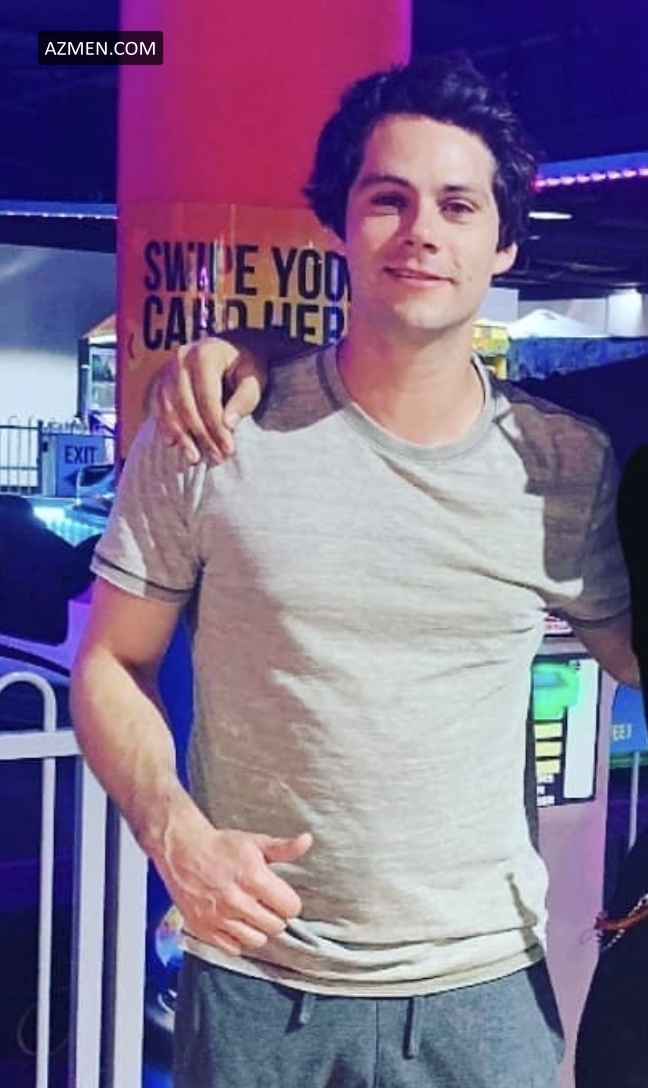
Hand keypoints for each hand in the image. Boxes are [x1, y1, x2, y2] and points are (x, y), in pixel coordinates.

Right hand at [150, 337, 266, 464]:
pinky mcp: (161, 380)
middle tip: (217, 457)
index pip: (208, 398)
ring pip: (170, 408)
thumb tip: (228, 424)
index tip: (229, 449)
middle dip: (202, 436)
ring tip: (195, 458)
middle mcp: (181, 358)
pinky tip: (173, 444)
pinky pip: (158, 407)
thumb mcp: (254, 377)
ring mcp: (168, 369)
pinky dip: (165, 426)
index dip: (217, 427)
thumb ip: (245, 399)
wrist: (232, 347)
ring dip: (182, 436)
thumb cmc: (247, 363)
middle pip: (187, 406)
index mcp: (205, 354)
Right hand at [150, 802, 312, 956]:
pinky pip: (232, 948)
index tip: (280, 896)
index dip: (289, 902)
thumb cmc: (221, 846)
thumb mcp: (255, 842)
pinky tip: (234, 921)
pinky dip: (236, 938)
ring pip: (256, 940)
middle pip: (276, 926)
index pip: (290, 908)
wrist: (182, 851)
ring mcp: (219, 917)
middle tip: (264, 903)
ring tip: (250, 913)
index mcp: (253, 878)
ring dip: (257, 929)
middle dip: (274, 915)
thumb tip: (307, 840)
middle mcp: (237, 900)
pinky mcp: (204, 928)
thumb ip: (284, 848)